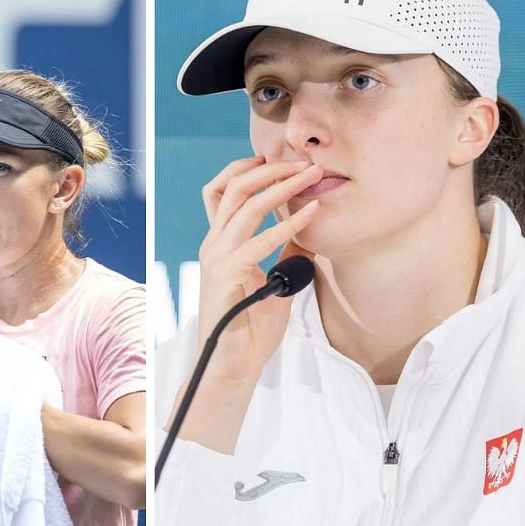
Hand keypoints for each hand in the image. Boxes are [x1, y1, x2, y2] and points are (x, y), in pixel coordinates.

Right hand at [196, 157, 321, 385]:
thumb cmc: (251, 329)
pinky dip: (289, 224)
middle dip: (269, 169)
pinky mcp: (225, 273)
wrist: (233, 364)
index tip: (277, 161)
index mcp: (219, 243)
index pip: (220, 192)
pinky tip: (312, 215)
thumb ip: (286, 255)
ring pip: (245, 205)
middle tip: (303, 163)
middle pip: (232, 188)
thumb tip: (310, 231)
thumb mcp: (276, 282)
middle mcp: (213, 244)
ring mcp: (216, 257)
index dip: (244, 169)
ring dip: (282, 186)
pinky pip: (260, 241)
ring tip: (310, 176)